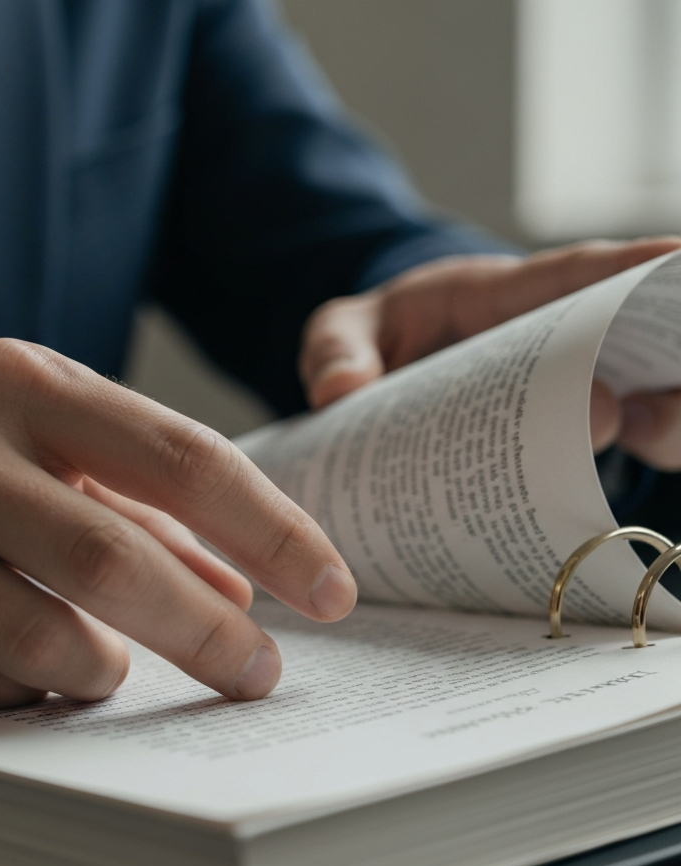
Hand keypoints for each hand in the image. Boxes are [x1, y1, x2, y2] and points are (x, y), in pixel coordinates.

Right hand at [0, 341, 355, 707]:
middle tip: (259, 672)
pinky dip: (32, 692)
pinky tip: (34, 672)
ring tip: (117, 667)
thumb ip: (136, 505)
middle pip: (116, 559)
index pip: (182, 458)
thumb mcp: (32, 438)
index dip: (272, 531)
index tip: (329, 590)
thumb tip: (236, 583)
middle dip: (209, 633)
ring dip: (107, 672)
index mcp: (24, 385)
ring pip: (43, 642)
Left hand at [300, 238, 680, 466]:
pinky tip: (598, 492)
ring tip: (636, 435)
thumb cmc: (372, 341)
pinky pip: (605, 457)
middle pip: (633, 339)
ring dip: (660, 421)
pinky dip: (618, 473)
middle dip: (666, 357)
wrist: (375, 379)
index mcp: (496, 297)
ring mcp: (558, 391)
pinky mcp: (552, 440)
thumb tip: (341, 391)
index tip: (679, 256)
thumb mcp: (341, 333)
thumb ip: (336, 350)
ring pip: (642, 400)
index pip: (570, 273)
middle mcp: (547, 340)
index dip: (629, 265)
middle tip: (654, 395)